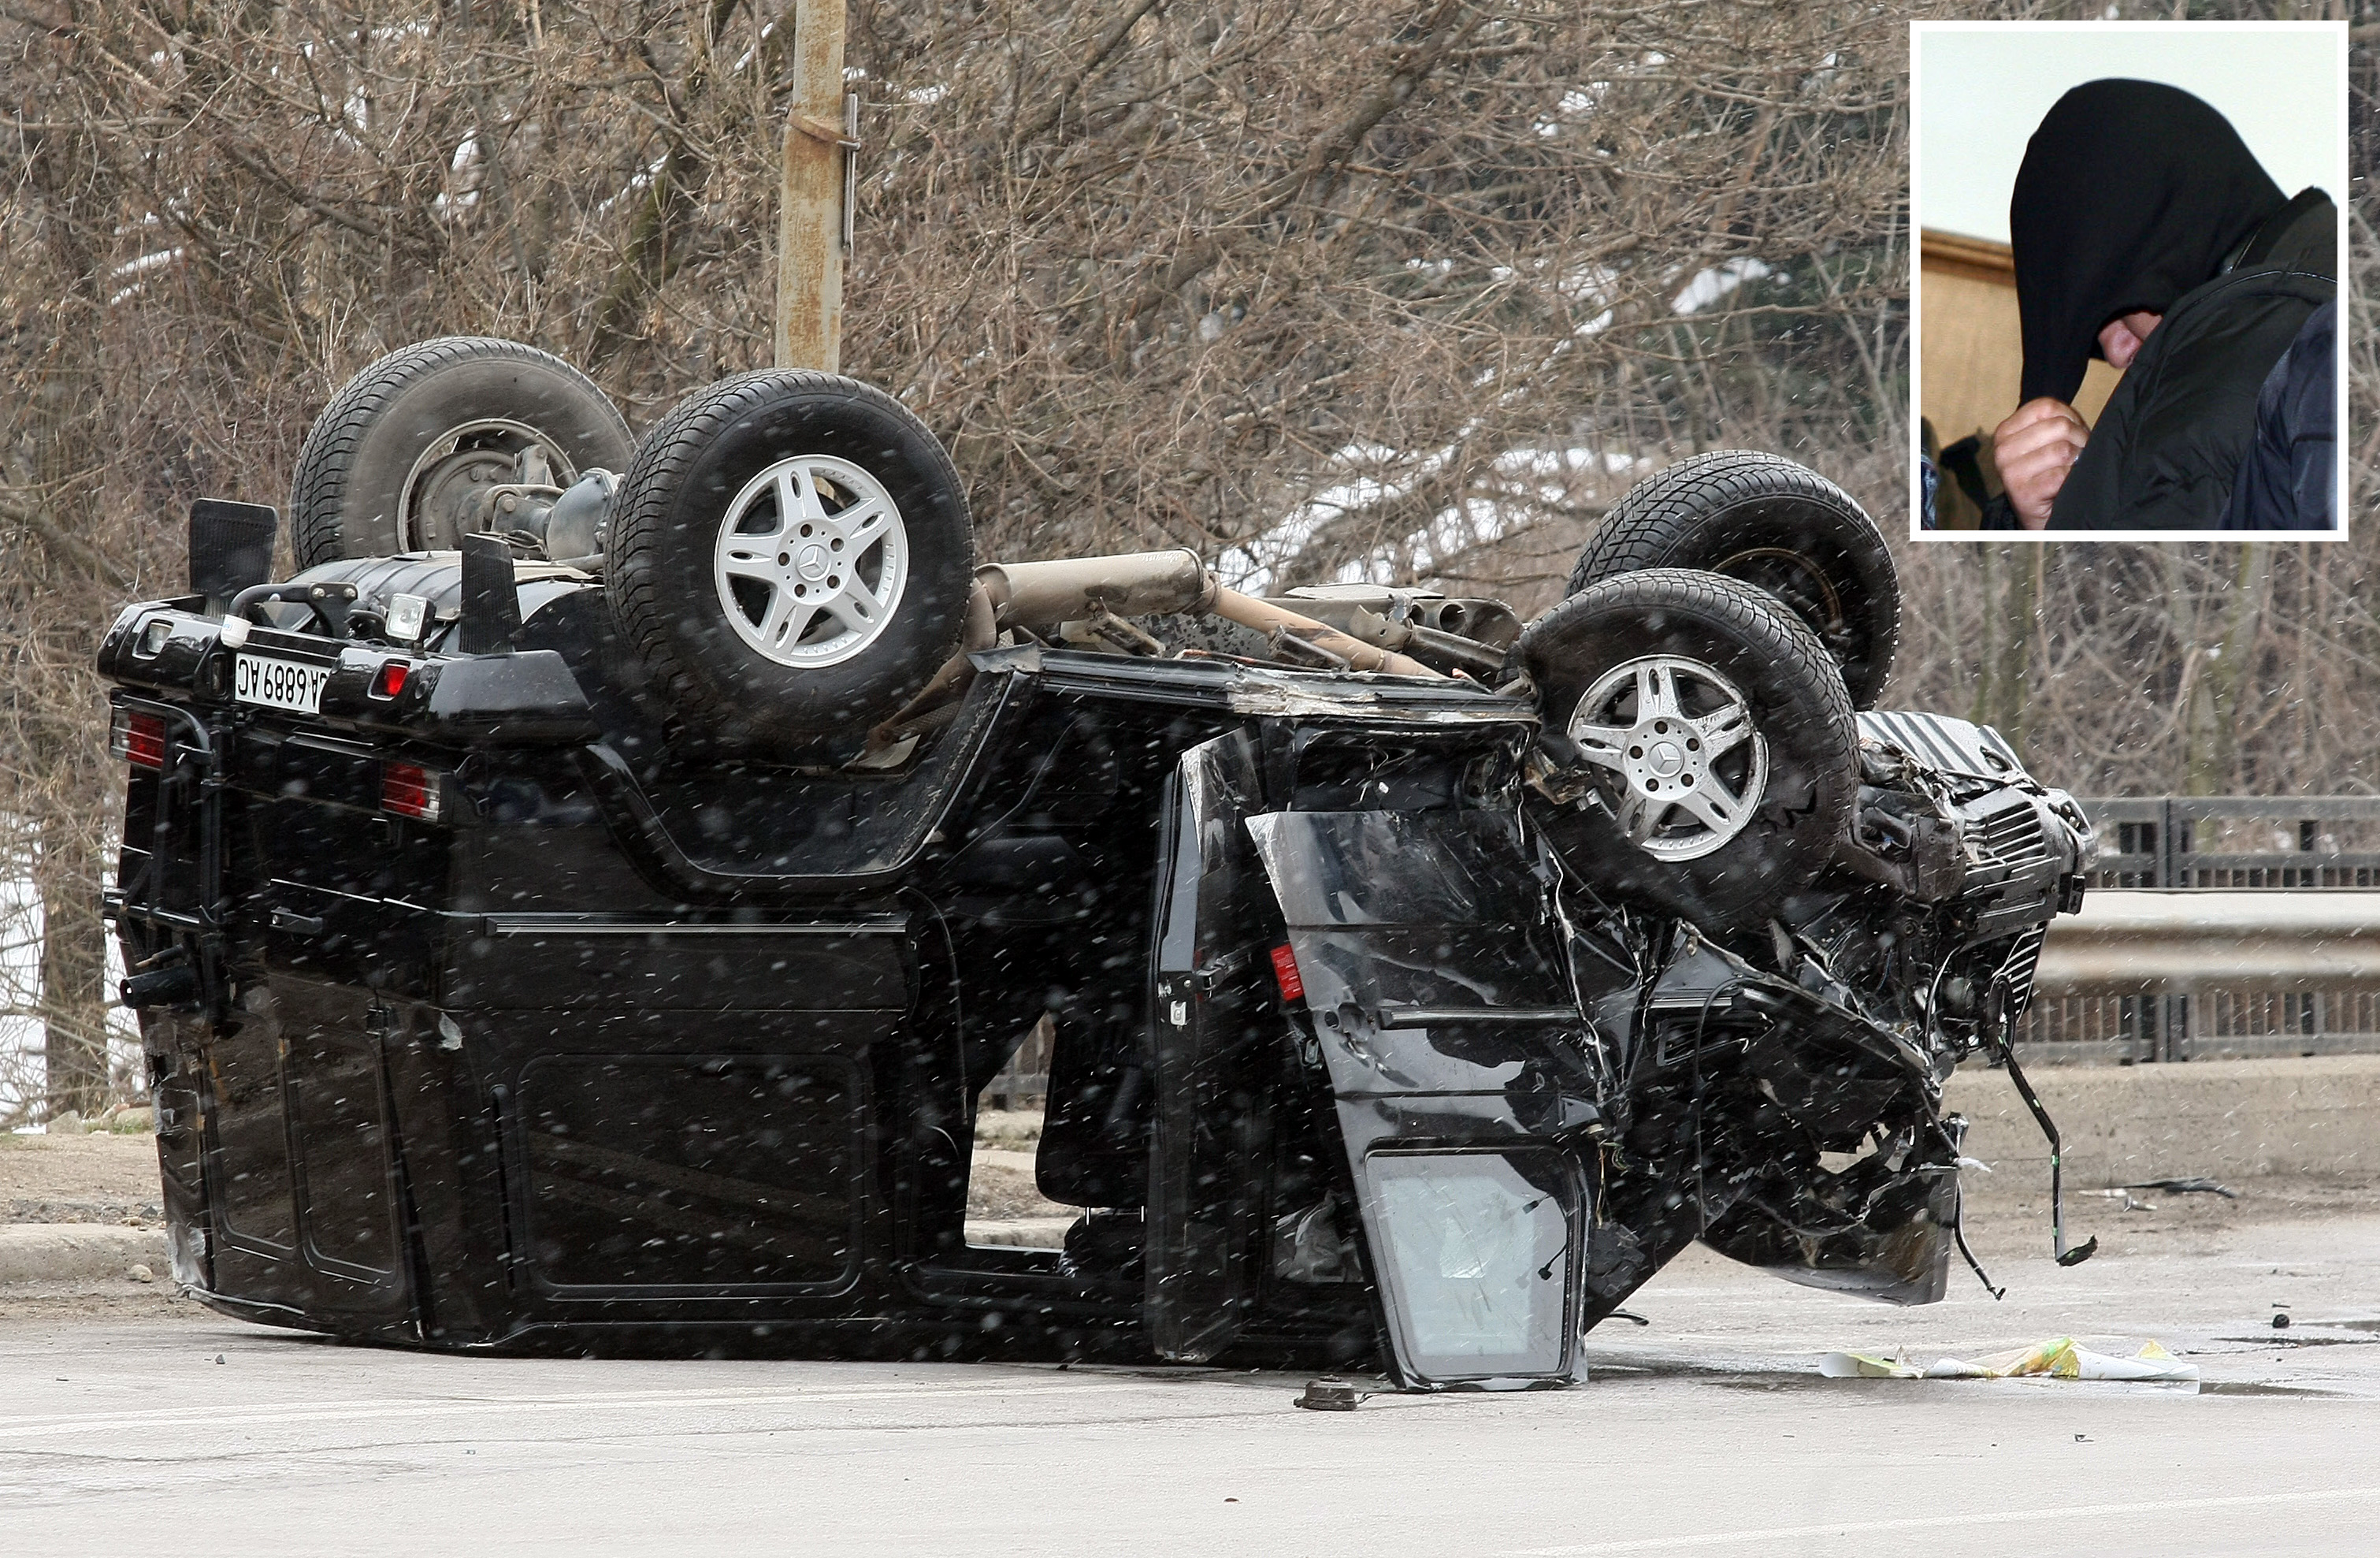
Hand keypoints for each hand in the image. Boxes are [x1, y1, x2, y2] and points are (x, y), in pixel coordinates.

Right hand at [1991, 398, 2089, 529]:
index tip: (2071, 435)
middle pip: (2059, 426)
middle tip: (2078, 454)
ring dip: (2078, 460)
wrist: (2042, 512)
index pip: (2047, 407)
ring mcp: (2010, 472)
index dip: (2070, 418)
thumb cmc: (2050, 471)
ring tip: (2072, 468)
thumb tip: (2074, 422)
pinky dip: (2071, 479)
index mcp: (2006, 431)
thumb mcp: (2048, 440)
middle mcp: (2002, 450)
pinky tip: (2065, 485)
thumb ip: (2057, 421)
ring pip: (2062, 450)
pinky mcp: (2022, 493)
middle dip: (2079, 439)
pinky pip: (2060, 475)